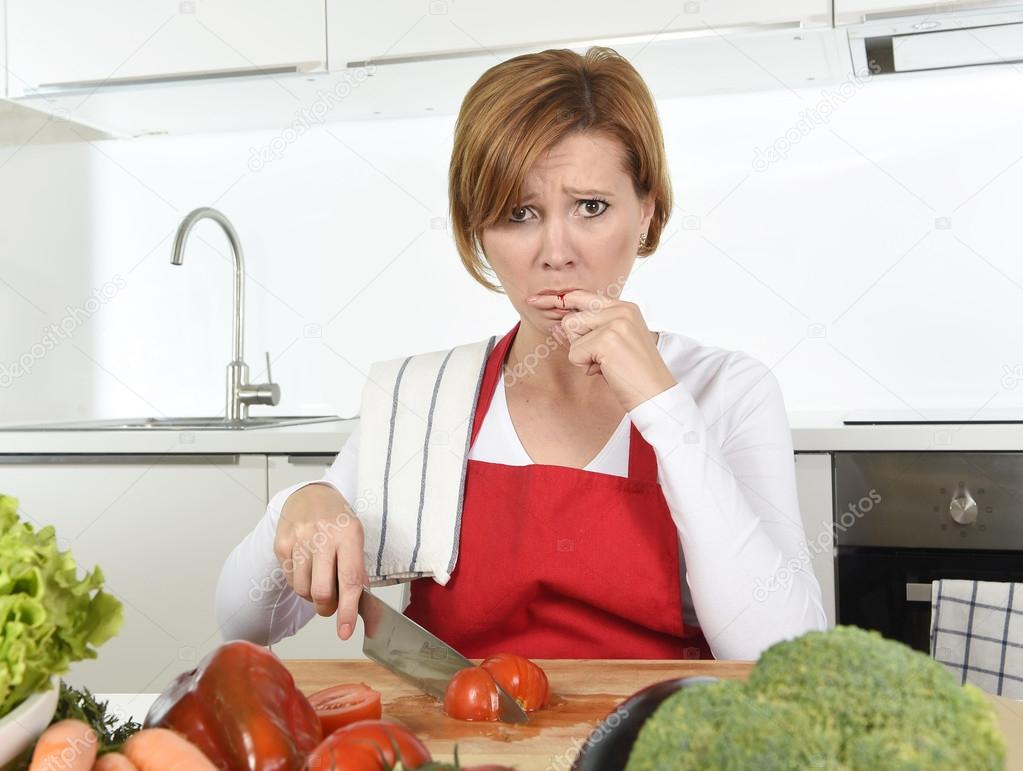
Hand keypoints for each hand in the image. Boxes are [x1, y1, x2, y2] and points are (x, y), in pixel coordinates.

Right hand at [273, 482, 367, 639]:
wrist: (310, 495)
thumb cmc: (338, 521)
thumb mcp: (356, 538)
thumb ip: (356, 569)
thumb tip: (356, 605)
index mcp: (349, 534)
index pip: (349, 580)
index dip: (347, 610)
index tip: (345, 632)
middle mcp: (322, 536)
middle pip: (321, 591)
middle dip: (327, 608)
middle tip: (332, 605)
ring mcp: (298, 539)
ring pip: (303, 590)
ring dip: (313, 596)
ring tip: (320, 580)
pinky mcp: (281, 544)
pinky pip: (291, 580)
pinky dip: (300, 583)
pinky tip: (307, 568)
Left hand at [526, 289, 676, 410]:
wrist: (656, 394)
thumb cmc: (634, 374)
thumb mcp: (615, 344)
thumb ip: (592, 330)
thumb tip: (559, 325)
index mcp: (625, 307)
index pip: (583, 296)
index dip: (558, 299)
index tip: (534, 301)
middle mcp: (621, 309)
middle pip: (572, 317)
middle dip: (577, 342)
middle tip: (600, 359)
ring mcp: (616, 323)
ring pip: (571, 332)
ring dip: (581, 354)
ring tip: (605, 364)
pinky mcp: (608, 340)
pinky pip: (574, 352)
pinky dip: (585, 366)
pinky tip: (606, 371)